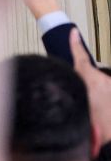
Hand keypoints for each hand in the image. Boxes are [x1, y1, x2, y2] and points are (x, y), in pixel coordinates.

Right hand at [70, 28, 110, 144]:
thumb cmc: (94, 128)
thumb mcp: (74, 108)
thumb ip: (68, 94)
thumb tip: (56, 89)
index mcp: (87, 80)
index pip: (79, 57)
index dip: (74, 44)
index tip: (73, 32)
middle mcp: (102, 80)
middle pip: (93, 78)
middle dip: (91, 89)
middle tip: (90, 107)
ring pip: (104, 88)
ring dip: (102, 99)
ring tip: (100, 115)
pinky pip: (109, 91)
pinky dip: (107, 101)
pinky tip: (106, 114)